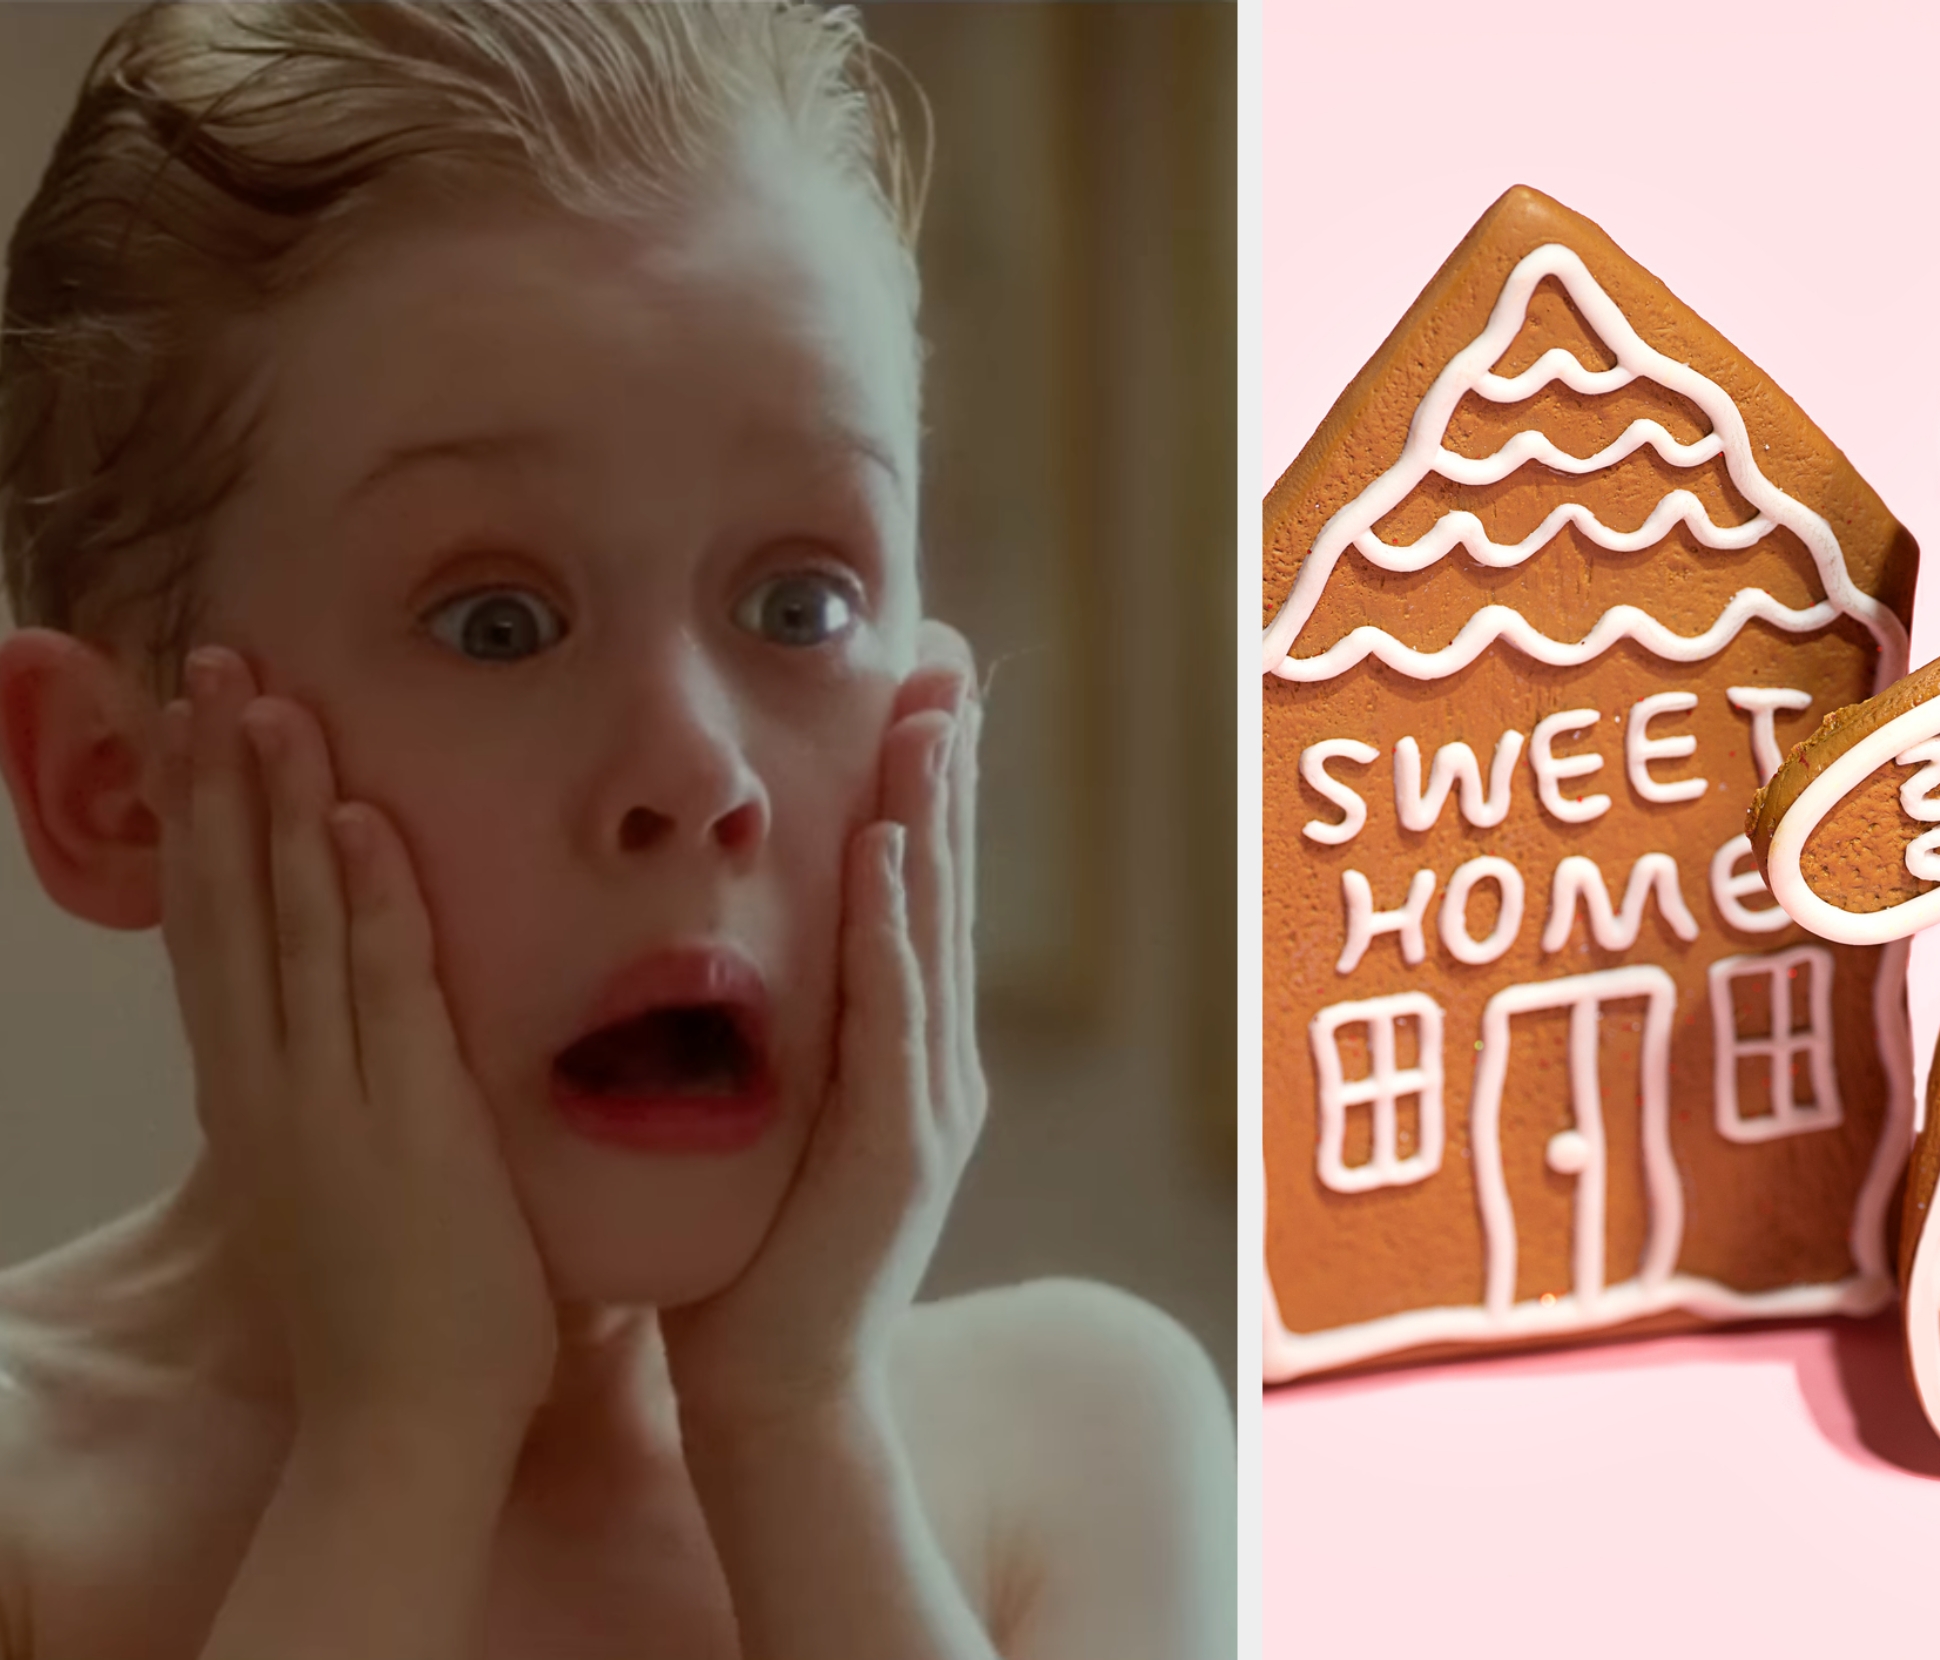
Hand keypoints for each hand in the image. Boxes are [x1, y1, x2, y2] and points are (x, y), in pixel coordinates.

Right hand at [156, 646, 557, 1441]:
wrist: (403, 1430)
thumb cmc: (395, 1312)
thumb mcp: (342, 1181)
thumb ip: (346, 1098)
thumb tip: (359, 1029)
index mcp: (257, 1094)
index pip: (216, 930)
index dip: (201, 823)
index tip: (193, 728)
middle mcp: (272, 1083)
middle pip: (227, 903)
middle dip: (214, 780)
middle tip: (202, 666)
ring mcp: (329, 1100)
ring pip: (288, 925)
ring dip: (274, 807)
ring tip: (262, 697)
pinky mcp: (403, 1123)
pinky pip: (382, 989)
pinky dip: (364, 901)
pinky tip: (351, 818)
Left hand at [662, 620, 986, 1432]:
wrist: (776, 1394)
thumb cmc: (751, 1260)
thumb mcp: (766, 1121)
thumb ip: (775, 1042)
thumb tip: (726, 957)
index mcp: (905, 1054)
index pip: (912, 895)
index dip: (922, 792)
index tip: (915, 690)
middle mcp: (936, 1064)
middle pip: (940, 891)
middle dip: (945, 772)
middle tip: (944, 665)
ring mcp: (929, 1105)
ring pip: (930, 934)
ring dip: (931, 821)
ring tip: (927, 721)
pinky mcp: (898, 1150)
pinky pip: (894, 1018)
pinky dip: (891, 931)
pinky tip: (885, 855)